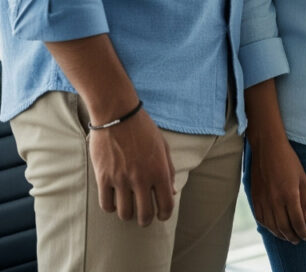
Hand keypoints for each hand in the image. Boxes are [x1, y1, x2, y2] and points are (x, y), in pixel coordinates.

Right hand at [88, 107, 175, 225]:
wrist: (118, 115)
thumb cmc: (143, 129)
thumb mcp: (162, 146)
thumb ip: (169, 170)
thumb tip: (171, 192)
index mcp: (159, 170)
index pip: (166, 204)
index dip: (165, 214)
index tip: (162, 215)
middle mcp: (141, 178)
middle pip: (144, 215)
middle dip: (146, 220)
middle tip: (144, 216)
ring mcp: (121, 179)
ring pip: (124, 213)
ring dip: (128, 214)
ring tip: (129, 207)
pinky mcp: (103, 178)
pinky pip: (106, 205)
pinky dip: (111, 207)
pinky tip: (115, 199)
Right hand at [247, 135, 305, 243]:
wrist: (267, 148)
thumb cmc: (288, 160)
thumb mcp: (302, 178)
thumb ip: (305, 200)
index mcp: (289, 195)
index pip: (297, 221)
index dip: (303, 231)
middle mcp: (275, 201)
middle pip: (284, 227)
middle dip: (293, 236)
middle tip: (298, 239)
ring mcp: (263, 201)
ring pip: (272, 226)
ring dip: (281, 235)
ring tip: (288, 237)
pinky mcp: (255, 199)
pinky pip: (261, 220)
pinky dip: (269, 227)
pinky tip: (274, 228)